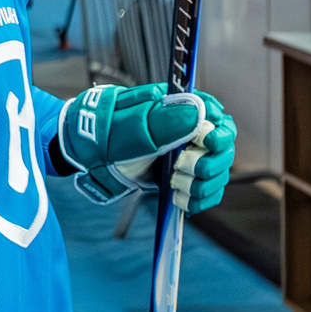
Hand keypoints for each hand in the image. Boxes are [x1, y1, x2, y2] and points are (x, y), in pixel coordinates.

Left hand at [54, 84, 235, 212]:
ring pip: (216, 176)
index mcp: (182, 110)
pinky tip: (180, 200)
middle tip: (179, 168)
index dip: (219, 134)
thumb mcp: (132, 125)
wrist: (87, 155)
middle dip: (207, 166)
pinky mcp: (181, 178)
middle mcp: (190, 133)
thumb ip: (165, 120)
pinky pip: (205, 194)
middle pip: (223, 152)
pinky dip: (197, 201)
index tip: (207, 143)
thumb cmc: (107, 132)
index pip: (219, 119)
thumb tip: (198, 114)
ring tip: (173, 185)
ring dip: (199, 186)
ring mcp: (187, 156)